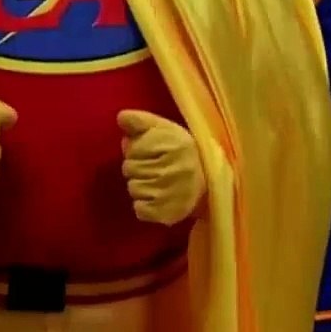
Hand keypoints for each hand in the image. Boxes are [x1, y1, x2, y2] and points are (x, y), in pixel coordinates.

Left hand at [117, 110, 205, 225]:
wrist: (209, 182)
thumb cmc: (182, 152)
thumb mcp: (165, 129)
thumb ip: (141, 121)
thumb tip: (121, 117)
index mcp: (173, 145)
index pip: (133, 148)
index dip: (137, 149)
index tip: (152, 152)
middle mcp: (172, 170)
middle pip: (129, 169)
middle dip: (137, 167)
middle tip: (155, 168)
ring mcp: (169, 194)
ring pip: (132, 188)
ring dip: (140, 186)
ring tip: (157, 183)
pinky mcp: (166, 214)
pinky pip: (139, 209)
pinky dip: (144, 206)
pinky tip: (157, 199)